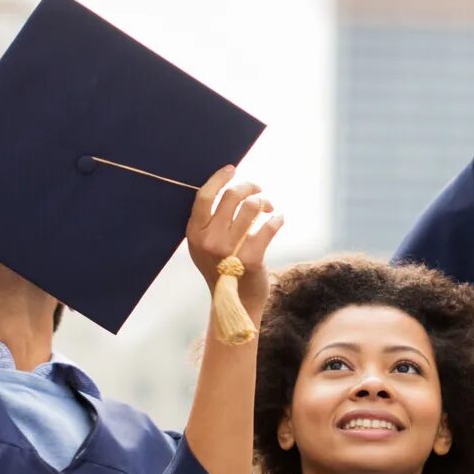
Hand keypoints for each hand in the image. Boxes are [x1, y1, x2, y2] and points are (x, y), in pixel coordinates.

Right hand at [185, 166, 282, 318]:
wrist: (234, 304)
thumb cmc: (222, 268)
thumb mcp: (205, 245)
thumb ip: (210, 220)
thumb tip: (229, 185)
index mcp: (194, 234)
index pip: (204, 196)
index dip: (219, 178)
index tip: (232, 169)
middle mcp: (208, 241)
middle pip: (231, 196)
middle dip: (249, 187)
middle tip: (258, 189)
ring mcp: (229, 251)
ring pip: (252, 207)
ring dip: (264, 202)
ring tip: (268, 208)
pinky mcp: (250, 259)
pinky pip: (269, 226)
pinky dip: (277, 218)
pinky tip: (279, 218)